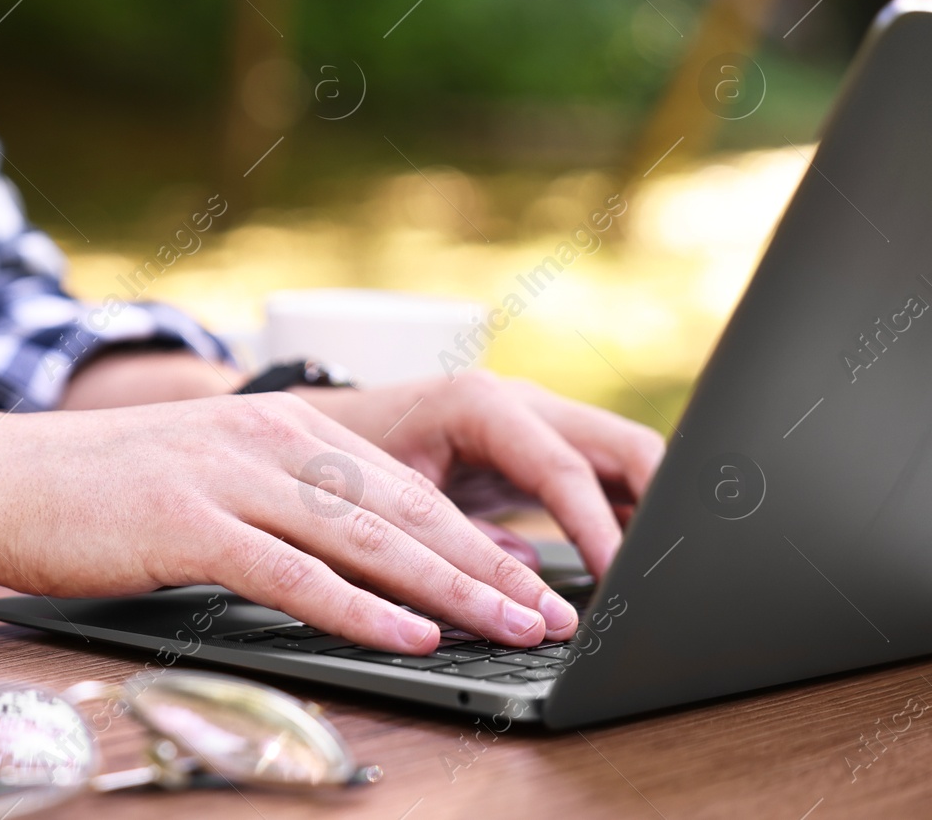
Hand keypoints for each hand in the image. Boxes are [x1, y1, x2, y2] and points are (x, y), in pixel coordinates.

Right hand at [0, 391, 580, 654]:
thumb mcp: (212, 469)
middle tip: (553, 608)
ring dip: (450, 587)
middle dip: (488, 562)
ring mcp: (231, 478)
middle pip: (403, 508)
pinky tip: (411, 635)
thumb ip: (286, 496)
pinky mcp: (190, 524)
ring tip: (515, 625)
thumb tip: (361, 552)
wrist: (4, 474)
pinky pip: (293, 573)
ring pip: (366, 537)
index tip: (532, 576)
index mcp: (284, 424)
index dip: (475, 534)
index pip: (403, 484)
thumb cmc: (105, 486)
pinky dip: (360, 607)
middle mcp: (270, 440)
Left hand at [291, 371, 665, 574]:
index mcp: (480, 404)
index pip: (562, 465)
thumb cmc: (344, 455)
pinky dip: (628, 516)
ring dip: (652, 510)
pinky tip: (639, 562)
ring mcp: (538, 423)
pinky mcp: (543, 451)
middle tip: (669, 570)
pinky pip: (605, 477)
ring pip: (625, 457)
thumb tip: (523, 587)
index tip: (619, 576)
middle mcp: (520, 404)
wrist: (321, 425)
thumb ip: (446, 539)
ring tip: (667, 572)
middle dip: (658, 504)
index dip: (596, 524)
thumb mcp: (385, 497)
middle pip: (620, 446)